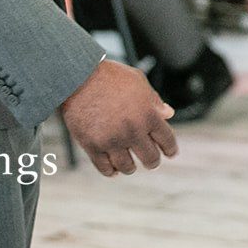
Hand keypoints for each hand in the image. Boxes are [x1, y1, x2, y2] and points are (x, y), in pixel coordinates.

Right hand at [58, 59, 178, 177]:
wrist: (78, 77)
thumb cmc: (110, 76)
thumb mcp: (138, 81)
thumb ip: (154, 100)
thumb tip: (168, 114)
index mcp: (148, 114)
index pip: (167, 141)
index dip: (170, 149)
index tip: (169, 154)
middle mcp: (133, 130)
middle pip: (150, 159)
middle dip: (152, 161)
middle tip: (150, 161)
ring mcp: (112, 140)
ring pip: (128, 167)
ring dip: (130, 167)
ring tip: (129, 164)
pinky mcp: (93, 146)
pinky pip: (106, 169)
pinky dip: (111, 170)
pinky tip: (113, 168)